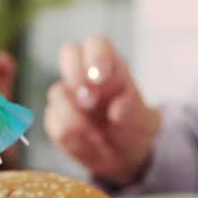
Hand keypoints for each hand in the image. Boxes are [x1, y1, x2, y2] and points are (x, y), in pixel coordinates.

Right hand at [43, 35, 159, 185]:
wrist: (123, 153)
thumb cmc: (134, 127)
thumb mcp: (143, 121)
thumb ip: (132, 111)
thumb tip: (115, 110)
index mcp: (108, 64)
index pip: (96, 44)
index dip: (95, 56)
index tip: (100, 79)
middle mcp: (83, 74)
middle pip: (69, 53)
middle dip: (76, 74)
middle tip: (89, 101)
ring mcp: (66, 95)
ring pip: (57, 93)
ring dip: (77, 117)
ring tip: (99, 136)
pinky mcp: (55, 118)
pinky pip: (55, 124)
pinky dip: (73, 139)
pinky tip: (91, 145)